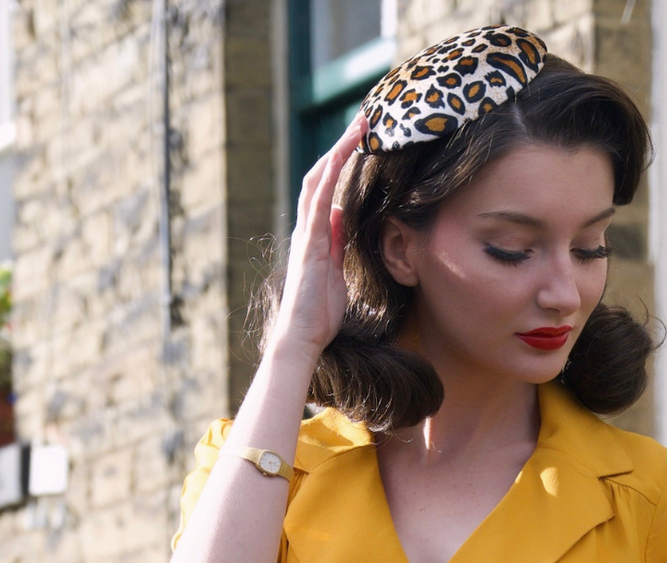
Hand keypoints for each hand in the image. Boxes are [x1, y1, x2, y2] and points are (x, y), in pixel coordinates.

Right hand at [269, 112, 366, 360]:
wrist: (301, 337)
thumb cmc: (319, 314)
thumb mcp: (336, 271)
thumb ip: (337, 243)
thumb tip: (342, 217)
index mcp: (316, 234)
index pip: (328, 188)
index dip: (344, 163)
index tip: (364, 142)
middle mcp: (308, 226)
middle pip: (323, 173)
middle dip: (343, 145)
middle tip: (365, 120)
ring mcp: (306, 231)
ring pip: (320, 176)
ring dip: (340, 148)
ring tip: (360, 124)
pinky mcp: (308, 240)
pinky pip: (319, 197)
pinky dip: (332, 171)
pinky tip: (345, 150)